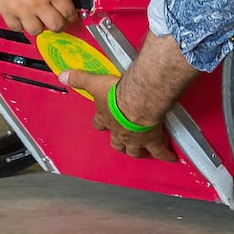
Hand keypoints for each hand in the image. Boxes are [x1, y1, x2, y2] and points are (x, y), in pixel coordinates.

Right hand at [0, 0, 77, 34]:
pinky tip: (21, 18)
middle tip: (57, 21)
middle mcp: (37, 2)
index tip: (70, 17)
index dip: (71, 16)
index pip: (68, 11)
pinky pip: (16, 28)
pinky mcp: (6, 11)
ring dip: (39, 26)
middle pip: (56, 25)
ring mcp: (21, 9)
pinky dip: (20, 25)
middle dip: (59, 24)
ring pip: (36, 31)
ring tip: (37, 19)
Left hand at [59, 70, 177, 161]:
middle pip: (117, 142)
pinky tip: (171, 158)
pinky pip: (159, 150)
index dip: (101, 123)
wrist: (137, 100)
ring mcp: (135, 138)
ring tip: (143, 152)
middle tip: (123, 144)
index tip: (102, 123)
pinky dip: (165, 154)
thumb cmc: (116, 92)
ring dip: (137, 151)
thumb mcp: (95, 83)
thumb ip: (79, 79)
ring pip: (135, 150)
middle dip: (119, 144)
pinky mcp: (152, 139)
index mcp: (106, 118)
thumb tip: (62, 75)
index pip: (100, 123)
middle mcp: (119, 131)